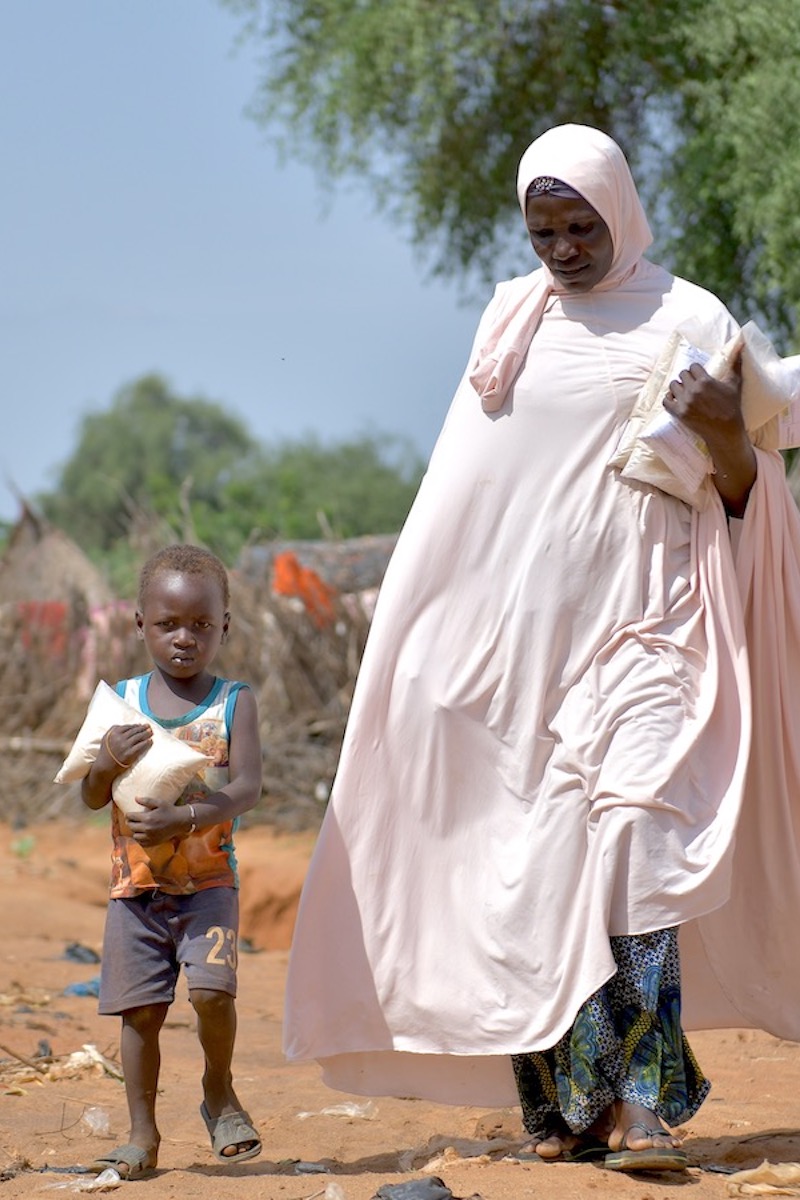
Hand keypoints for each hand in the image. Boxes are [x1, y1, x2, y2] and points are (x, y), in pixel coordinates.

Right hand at [99, 723, 151, 774]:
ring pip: (138, 737)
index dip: (136, 725)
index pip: (128, 727)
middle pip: (135, 731)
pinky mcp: (129, 753)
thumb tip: (131, 725)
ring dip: (146, 734)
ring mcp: (125, 746)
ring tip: (151, 732)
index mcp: (114, 733)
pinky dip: (146, 743)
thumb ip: (115, 729)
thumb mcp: (106, 737)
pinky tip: (150, 741)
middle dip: (143, 728)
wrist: (105, 766)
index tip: (141, 725)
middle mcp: (119, 738)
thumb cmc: (106, 751)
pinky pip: (140, 746)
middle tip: (149, 727)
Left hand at [125, 796, 185, 846]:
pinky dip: (140, 839)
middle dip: (130, 822)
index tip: (129, 814)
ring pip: (135, 836)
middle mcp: (147, 828)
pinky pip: (141, 843)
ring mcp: (150, 837)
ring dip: (135, 831)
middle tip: (132, 820)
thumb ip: (146, 800)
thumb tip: (135, 798)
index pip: (131, 817)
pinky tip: (143, 834)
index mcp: (148, 818)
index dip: (128, 814)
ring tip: (138, 827)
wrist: (180, 822)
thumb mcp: (159, 802)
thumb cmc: (169, 810)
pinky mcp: (153, 842)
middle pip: (131, 826)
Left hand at [663, 349, 754, 514]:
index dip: (696, 370)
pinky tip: (675, 400)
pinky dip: (668, 399)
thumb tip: (741, 344)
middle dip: (687, 378)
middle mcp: (693, 390)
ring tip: (684, 391)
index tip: (700, 375)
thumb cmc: (732, 407)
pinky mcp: (679, 413)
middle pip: (682, 374)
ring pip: (672, 386)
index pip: (693, 366)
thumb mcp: (735, 384)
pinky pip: (665, 401)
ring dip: (677, 387)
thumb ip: (736, 364)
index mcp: (705, 381)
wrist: (725, 432)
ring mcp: (684, 402)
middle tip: (692, 384)